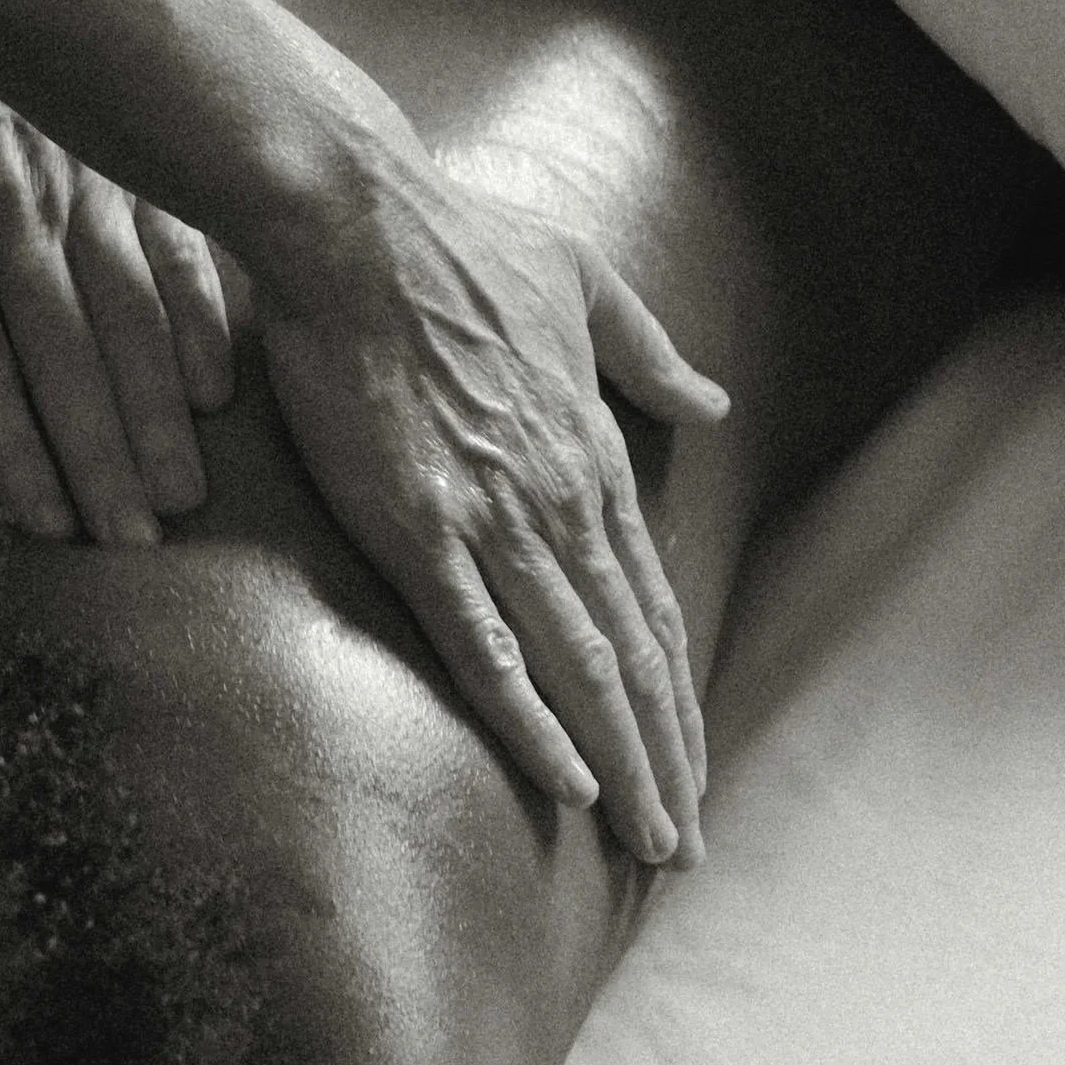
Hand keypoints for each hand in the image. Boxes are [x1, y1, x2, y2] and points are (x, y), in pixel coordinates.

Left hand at [0, 0, 234, 542]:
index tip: (44, 522)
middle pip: (64, 358)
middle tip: (133, 543)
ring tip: (179, 494)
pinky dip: (202, 321)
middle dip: (100, 458)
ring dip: (156, 412)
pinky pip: (181, 249)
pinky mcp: (133, 161)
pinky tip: (214, 392)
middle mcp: (16, 217)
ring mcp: (85, 188)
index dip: (12, 449)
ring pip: (129, 316)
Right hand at [259, 155, 722, 867]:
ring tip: (650, 841)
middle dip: (664, 759)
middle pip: (632, 659)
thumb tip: (708, 396)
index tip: (692, 764)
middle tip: (685, 843)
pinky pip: (489, 650)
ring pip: (581, 670)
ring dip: (622, 764)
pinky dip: (535, 722)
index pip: (651, 606)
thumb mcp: (582, 281)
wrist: (356, 221)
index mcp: (593, 460)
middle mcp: (563, 506)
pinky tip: (568, 784)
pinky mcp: (422, 532)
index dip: (676, 696)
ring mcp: (497, 524)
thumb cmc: (456, 242)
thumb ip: (647, 350)